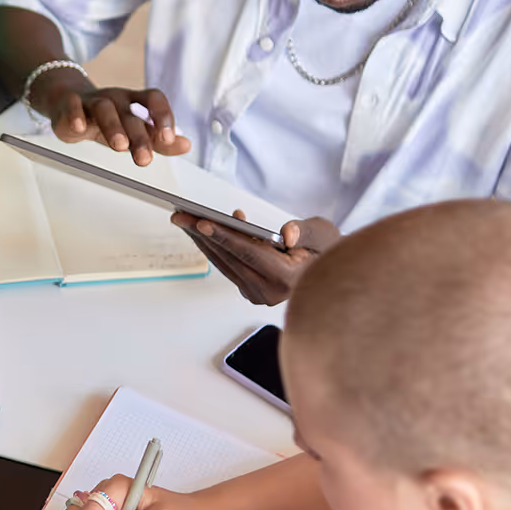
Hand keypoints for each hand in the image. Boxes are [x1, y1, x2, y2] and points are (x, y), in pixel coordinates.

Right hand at [33, 71, 192, 166]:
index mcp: (133, 101)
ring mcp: (91, 100)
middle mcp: (115, 98)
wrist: (67, 102)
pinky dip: (76, 115)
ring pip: (104, 108)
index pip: (153, 99)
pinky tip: (80, 128)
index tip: (168, 138)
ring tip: (120, 146)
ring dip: (113, 126)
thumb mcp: (133, 129)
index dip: (163, 116)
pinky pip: (73, 106)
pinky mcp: (70, 105)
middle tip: (144, 158)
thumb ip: (158, 139)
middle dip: (139, 135)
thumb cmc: (105, 120)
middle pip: (129, 112)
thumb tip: (186, 145)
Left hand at [172, 212, 341, 305]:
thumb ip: (305, 231)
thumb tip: (286, 234)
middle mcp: (269, 292)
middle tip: (179, 215)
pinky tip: (205, 227)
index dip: (224, 236)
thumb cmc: (330, 251)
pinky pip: (228, 265)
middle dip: (202, 235)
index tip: (201, 223)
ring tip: (184, 219)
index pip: (249, 254)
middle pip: (229, 258)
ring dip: (203, 240)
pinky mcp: (251, 290)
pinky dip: (217, 246)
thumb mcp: (324, 234)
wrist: (331, 273)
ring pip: (224, 263)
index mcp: (287, 280)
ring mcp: (258, 294)